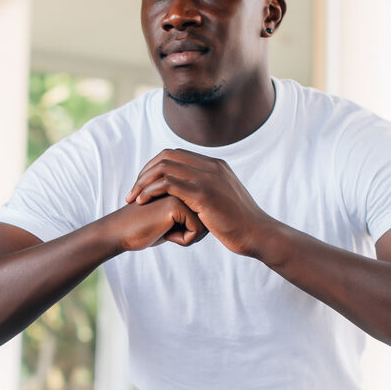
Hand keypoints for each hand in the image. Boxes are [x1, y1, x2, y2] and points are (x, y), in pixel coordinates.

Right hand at [109, 194, 208, 251]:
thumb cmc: (146, 229)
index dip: (193, 228)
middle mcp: (185, 186)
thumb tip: (215, 223)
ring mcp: (180, 192)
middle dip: (192, 232)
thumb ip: (193, 214)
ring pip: (205, 225)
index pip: (207, 214)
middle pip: (209, 219)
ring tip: (166, 230)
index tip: (172, 227)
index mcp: (186, 186)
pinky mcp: (176, 203)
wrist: (121, 232)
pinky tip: (164, 233)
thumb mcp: (174, 220)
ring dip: (187, 236)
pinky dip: (183, 239)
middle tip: (168, 230)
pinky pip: (196, 230)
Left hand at [125, 149, 270, 255]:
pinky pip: (168, 183)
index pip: (175, 154)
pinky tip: (142, 202)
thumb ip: (210, 193)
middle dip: (145, 172)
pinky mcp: (204, 194)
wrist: (258, 235)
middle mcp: (211, 166)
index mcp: (215, 165)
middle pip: (166, 156)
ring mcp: (208, 178)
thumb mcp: (224, 202)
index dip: (154, 167)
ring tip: (133, 198)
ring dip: (143, 181)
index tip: (143, 185)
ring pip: (164, 167)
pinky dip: (150, 191)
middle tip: (133, 192)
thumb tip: (193, 198)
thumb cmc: (240, 225)